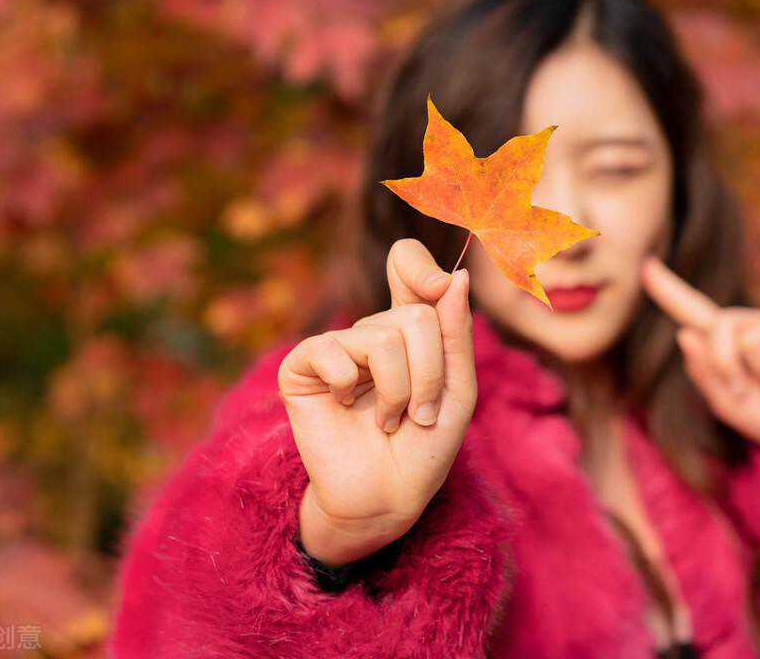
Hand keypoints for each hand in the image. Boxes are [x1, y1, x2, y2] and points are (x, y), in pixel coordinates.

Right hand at [279, 239, 476, 564]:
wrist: (387, 497)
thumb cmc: (426, 447)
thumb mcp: (458, 388)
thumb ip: (456, 333)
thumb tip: (455, 277)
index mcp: (409, 330)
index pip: (406, 262)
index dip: (420, 265)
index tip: (440, 286)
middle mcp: (371, 332)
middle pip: (415, 315)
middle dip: (431, 373)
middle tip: (421, 414)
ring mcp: (336, 348)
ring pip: (383, 337)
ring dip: (400, 390)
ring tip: (391, 421)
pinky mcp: (301, 368)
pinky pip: (331, 350)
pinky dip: (351, 385)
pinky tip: (347, 407)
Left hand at [641, 256, 759, 504]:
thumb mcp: (725, 402)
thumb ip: (703, 371)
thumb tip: (685, 333)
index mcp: (726, 339)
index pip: (692, 310)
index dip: (668, 288)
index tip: (645, 265)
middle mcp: (753, 324)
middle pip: (718, 327)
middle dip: (729, 368)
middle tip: (755, 392)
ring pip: (750, 341)